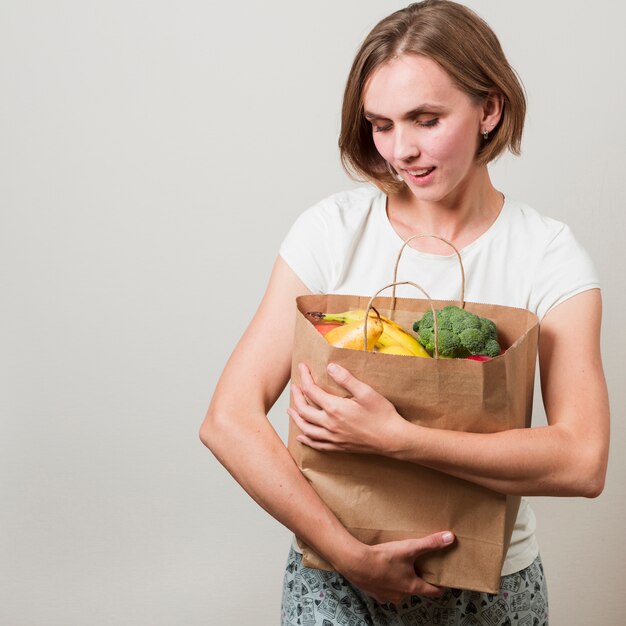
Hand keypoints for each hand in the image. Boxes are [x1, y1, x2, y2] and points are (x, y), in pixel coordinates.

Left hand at [289, 362, 406, 454]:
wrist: (392, 439)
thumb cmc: (382, 414)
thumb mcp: (366, 392)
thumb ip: (346, 379)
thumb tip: (330, 367)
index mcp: (334, 408)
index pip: (311, 390)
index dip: (304, 377)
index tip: (301, 367)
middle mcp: (329, 424)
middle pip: (303, 410)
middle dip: (296, 397)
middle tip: (294, 387)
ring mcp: (333, 438)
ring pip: (306, 429)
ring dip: (296, 418)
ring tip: (290, 410)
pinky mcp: (338, 447)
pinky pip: (316, 444)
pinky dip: (306, 440)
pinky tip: (301, 437)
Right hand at [337, 532, 454, 603]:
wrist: (355, 563)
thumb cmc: (383, 558)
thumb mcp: (409, 548)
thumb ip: (430, 543)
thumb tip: (450, 538)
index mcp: (412, 587)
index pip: (433, 591)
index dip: (439, 585)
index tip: (443, 581)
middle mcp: (401, 595)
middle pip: (415, 588)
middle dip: (416, 578)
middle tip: (417, 565)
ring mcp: (386, 596)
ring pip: (398, 589)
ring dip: (400, 579)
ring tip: (397, 565)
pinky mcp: (374, 593)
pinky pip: (384, 588)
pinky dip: (385, 580)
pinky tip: (381, 569)